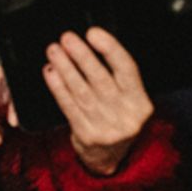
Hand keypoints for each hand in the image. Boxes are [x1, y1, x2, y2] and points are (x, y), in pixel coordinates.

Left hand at [43, 27, 152, 174]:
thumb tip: (89, 44)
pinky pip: (69, 106)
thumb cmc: (117, 118)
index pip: (127, 69)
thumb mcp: (129, 100)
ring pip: (82, 91)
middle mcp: (126, 115)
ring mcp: (106, 127)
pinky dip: (58, 87)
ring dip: (65, 68)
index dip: (110, 48)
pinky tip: (50, 73)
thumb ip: (116, 77)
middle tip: (66, 38)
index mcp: (140, 102)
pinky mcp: (87, 136)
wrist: (111, 158)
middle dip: (81, 56)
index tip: (92, 32)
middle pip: (101, 79)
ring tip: (54, 51)